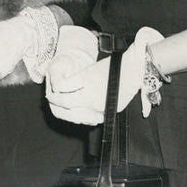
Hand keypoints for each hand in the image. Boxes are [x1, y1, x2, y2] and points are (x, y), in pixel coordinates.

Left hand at [46, 27, 163, 123]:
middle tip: (51, 98)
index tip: (49, 92)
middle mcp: (96, 104)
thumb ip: (71, 82)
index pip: (63, 97)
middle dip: (56, 105)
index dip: (53, 95)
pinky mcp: (108, 113)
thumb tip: (57, 87)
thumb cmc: (112, 66)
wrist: (136, 70)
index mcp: (90, 92)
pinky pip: (88, 120)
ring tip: (60, 104)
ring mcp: (103, 110)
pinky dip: (79, 116)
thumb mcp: (88, 71)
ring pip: (77, 117)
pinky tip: (74, 111)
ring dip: (66, 112)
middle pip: (68, 109)